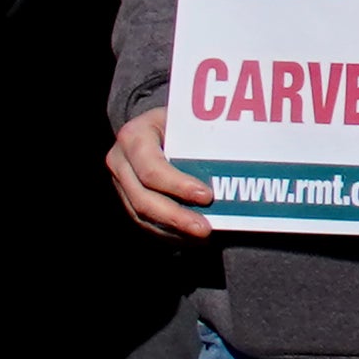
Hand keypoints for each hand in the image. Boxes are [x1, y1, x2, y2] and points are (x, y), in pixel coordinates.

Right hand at [107, 109, 215, 245]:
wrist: (155, 125)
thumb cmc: (179, 121)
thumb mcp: (187, 120)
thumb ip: (203, 140)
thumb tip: (238, 165)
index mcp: (133, 136)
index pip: (152, 169)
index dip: (178, 186)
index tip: (207, 196)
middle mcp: (119, 162)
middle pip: (143, 199)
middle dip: (176, 217)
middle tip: (205, 229)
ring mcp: (119, 184)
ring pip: (141, 216)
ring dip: (173, 231)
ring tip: (203, 237)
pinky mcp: (125, 200)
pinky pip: (144, 223)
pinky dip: (168, 233)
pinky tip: (191, 238)